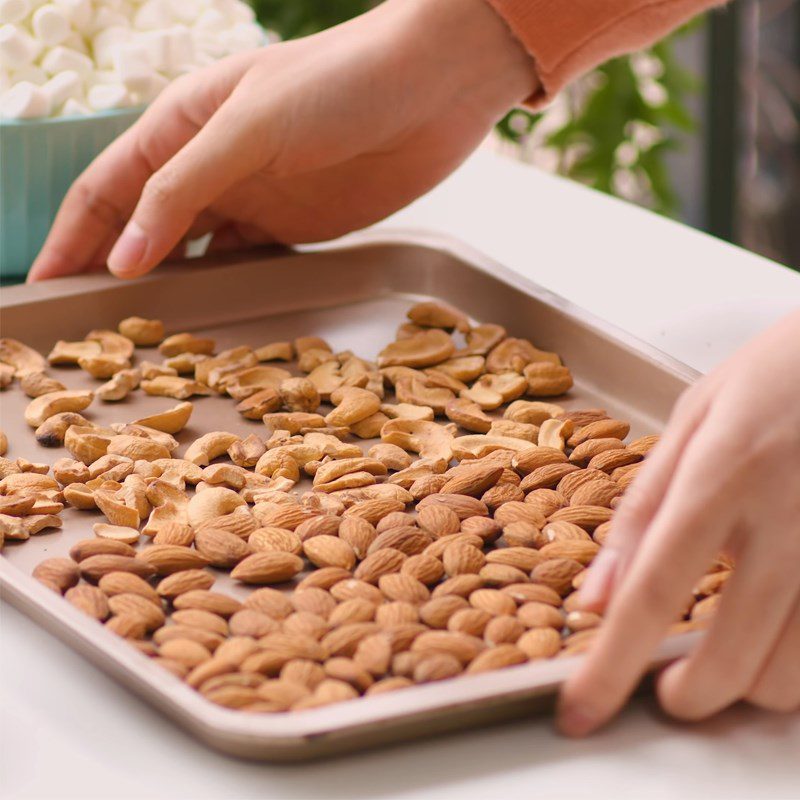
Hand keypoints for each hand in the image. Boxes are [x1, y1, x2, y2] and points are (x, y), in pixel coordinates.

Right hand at [28, 0, 534, 281]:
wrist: (434, 88)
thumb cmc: (340, 82)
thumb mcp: (250, 127)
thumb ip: (184, 188)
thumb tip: (125, 255)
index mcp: (184, 125)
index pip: (108, 189)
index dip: (72, 237)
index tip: (46, 287)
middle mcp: (212, 165)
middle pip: (143, 225)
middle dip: (110, 268)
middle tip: (87, 324)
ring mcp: (254, 199)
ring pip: (192, 250)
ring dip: (164, 287)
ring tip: (139, 332)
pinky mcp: (296, 226)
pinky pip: (244, 263)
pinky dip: (221, 289)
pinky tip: (207, 316)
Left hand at [559, 309, 799, 734]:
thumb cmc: (775, 376)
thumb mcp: (692, 419)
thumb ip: (642, 508)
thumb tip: (597, 596)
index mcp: (722, 476)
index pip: (654, 590)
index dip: (611, 664)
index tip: (581, 712)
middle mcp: (787, 521)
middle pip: (732, 655)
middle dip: (689, 697)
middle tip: (665, 692)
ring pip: (793, 673)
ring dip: (745, 688)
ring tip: (720, 658)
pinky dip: (794, 667)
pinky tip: (772, 636)